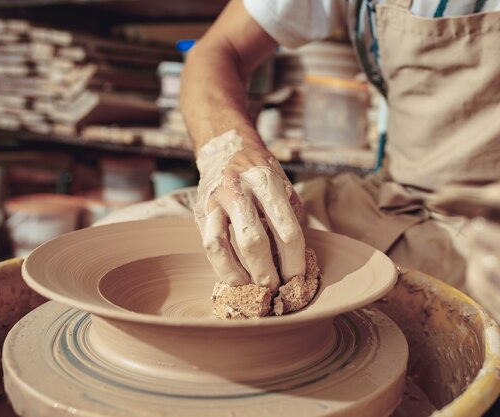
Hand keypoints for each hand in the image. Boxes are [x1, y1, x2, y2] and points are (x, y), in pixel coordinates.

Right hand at [194, 129, 304, 291]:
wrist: (226, 149)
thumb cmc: (263, 175)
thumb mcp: (285, 186)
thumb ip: (290, 217)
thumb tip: (296, 262)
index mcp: (265, 181)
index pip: (286, 230)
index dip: (294, 261)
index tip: (299, 279)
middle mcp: (237, 188)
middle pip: (253, 242)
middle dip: (267, 274)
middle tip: (277, 290)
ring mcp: (214, 201)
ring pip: (222, 246)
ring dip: (240, 276)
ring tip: (255, 291)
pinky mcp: (200, 212)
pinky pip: (209, 246)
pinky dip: (222, 267)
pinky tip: (236, 279)